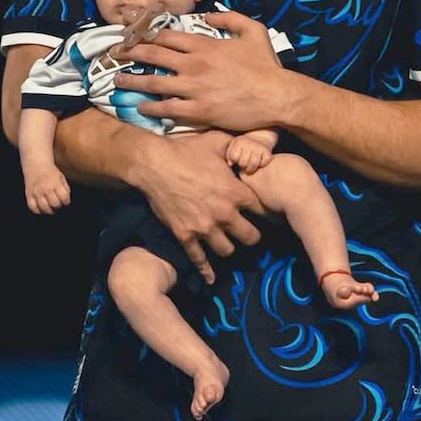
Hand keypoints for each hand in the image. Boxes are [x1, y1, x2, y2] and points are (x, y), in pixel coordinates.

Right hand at [25, 168, 71, 214]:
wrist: (36, 165)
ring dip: (50, 210)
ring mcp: (36, 192)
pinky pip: (33, 208)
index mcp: (55, 183)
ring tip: (51, 207)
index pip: (64, 197)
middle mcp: (45, 188)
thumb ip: (65, 189)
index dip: (66, 201)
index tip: (65, 200)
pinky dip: (39, 211)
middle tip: (58, 204)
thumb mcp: (61, 178)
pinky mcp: (29, 195)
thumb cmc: (51, 173)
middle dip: (59, 206)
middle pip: (55, 204)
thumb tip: (66, 202)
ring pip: (44, 208)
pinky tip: (42, 208)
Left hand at [113, 10, 286, 132]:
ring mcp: (194, 89)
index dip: (145, 34)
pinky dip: (151, 107)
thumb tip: (209, 14)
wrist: (277, 96)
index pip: (166, 36)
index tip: (132, 35)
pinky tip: (140, 106)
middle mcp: (194, 65)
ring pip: (154, 83)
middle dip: (130, 53)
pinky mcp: (199, 111)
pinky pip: (168, 109)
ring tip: (117, 81)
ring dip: (132, 81)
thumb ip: (229, 18)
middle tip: (114, 55)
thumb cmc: (266, 65)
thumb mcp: (253, 30)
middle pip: (153, 56)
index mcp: (205, 45)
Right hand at [136, 129, 264, 283]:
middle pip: (250, 237)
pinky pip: (199, 259)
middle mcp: (225, 214)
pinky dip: (206, 270)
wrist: (154, 164)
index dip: (265, 212)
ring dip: (230, 247)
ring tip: (229, 243)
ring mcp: (204, 227)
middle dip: (252, 235)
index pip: (262, 211)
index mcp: (236, 192)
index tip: (265, 215)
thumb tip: (249, 150)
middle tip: (250, 233)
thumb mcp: (218, 142)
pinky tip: (211, 278)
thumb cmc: (187, 150)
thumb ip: (238, 148)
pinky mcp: (185, 236)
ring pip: (228, 250)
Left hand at [226, 134, 272, 174]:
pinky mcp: (267, 151)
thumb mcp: (235, 145)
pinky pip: (263, 163)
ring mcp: (259, 147)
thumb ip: (229, 154)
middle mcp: (249, 143)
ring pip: (253, 164)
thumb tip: (230, 164)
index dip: (234, 161)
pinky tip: (259, 163)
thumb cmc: (245, 144)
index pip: (233, 156)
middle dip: (243, 167)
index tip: (237, 160)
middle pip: (243, 162)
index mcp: (239, 141)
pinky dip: (261, 165)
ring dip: (251, 169)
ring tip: (250, 168)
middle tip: (244, 165)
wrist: (261, 136)